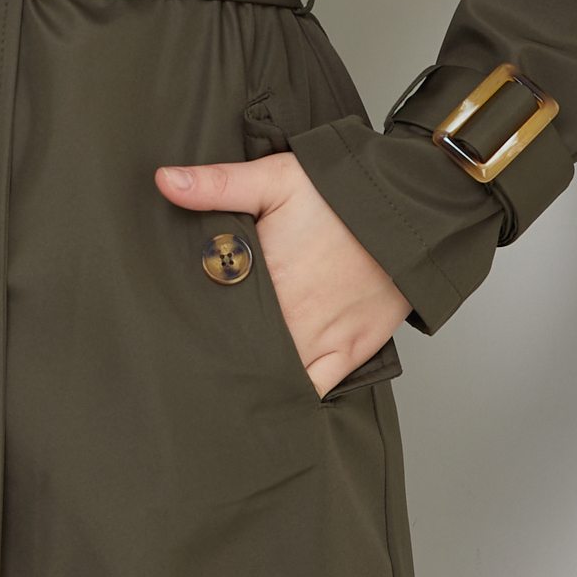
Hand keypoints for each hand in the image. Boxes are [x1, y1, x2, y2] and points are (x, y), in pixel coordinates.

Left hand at [155, 153, 410, 395]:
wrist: (412, 211)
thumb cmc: (343, 194)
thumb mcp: (275, 178)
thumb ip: (217, 183)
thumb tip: (164, 181)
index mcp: (265, 279)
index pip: (212, 315)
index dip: (189, 325)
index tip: (168, 330)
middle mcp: (291, 318)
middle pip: (239, 351)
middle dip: (215, 355)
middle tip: (189, 361)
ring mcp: (321, 339)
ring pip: (273, 376)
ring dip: (250, 378)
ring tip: (223, 385)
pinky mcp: (350, 351)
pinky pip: (314, 388)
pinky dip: (292, 396)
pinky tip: (270, 398)